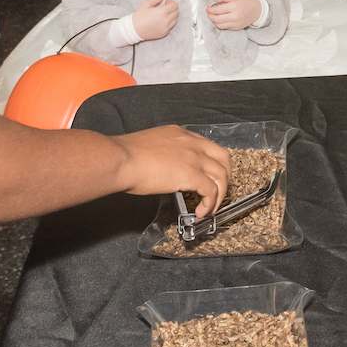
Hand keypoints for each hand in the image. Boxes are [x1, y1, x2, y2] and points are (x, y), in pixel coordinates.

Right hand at [114, 125, 230, 215]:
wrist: (121, 159)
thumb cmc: (125, 155)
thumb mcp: (149, 146)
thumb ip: (162, 153)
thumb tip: (163, 168)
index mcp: (180, 134)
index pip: (206, 145)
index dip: (211, 162)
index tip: (208, 174)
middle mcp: (191, 143)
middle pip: (223, 157)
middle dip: (225, 175)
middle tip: (219, 190)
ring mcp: (194, 158)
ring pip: (221, 175)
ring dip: (219, 193)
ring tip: (211, 207)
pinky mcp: (191, 175)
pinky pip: (211, 190)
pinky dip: (210, 203)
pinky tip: (201, 211)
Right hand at [133, 0, 179, 41]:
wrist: (134, 30)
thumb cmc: (139, 16)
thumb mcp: (146, 4)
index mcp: (162, 12)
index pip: (174, 6)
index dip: (171, 2)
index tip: (166, 2)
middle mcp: (166, 20)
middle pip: (177, 12)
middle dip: (172, 9)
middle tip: (165, 8)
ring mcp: (165, 28)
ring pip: (175, 20)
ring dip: (172, 16)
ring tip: (164, 15)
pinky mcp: (164, 33)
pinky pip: (171, 27)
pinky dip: (169, 23)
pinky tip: (162, 21)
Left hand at [206, 0, 262, 29]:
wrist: (257, 11)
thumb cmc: (247, 2)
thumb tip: (216, 1)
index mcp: (234, 7)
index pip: (217, 10)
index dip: (210, 10)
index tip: (208, 8)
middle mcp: (234, 16)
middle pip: (217, 19)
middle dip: (210, 16)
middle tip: (209, 13)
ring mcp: (235, 24)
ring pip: (219, 25)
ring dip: (214, 21)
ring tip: (214, 16)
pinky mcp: (236, 28)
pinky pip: (225, 28)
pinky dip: (221, 24)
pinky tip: (221, 19)